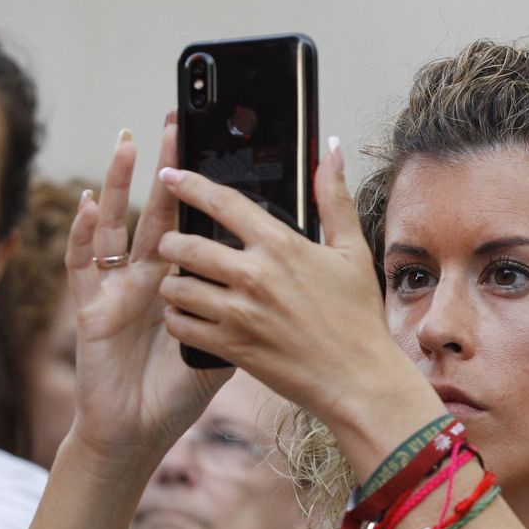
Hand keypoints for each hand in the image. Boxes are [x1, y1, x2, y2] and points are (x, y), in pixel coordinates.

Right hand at [65, 123, 228, 476]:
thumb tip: (288, 279)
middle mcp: (149, 274)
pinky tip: (89, 204)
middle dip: (167, 166)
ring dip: (120, 183)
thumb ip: (248, 308)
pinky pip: (84, 264)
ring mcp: (117, 286)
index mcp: (185, 279)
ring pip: (118, 224)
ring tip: (129, 141)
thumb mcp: (226, 346)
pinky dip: (85, 233)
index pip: (196, 221)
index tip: (219, 147)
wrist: (138, 433)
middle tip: (178, 122)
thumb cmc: (179, 391)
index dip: (203, 186)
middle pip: (159, 209)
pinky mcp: (90, 307)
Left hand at [156, 139, 432, 439]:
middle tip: (173, 244)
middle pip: (185, 245)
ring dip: (171, 283)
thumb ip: (334, 198)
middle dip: (171, 242)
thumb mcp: (352, 251)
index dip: (189, 184)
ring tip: (179, 283)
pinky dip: (177, 319)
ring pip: (176, 287)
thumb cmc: (358, 317)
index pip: (222, 202)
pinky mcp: (232, 346)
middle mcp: (255, 275)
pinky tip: (187, 316)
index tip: (170, 176)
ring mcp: (240, 313)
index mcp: (281, 244)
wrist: (359, 379)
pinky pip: (181, 326)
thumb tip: (333, 149)